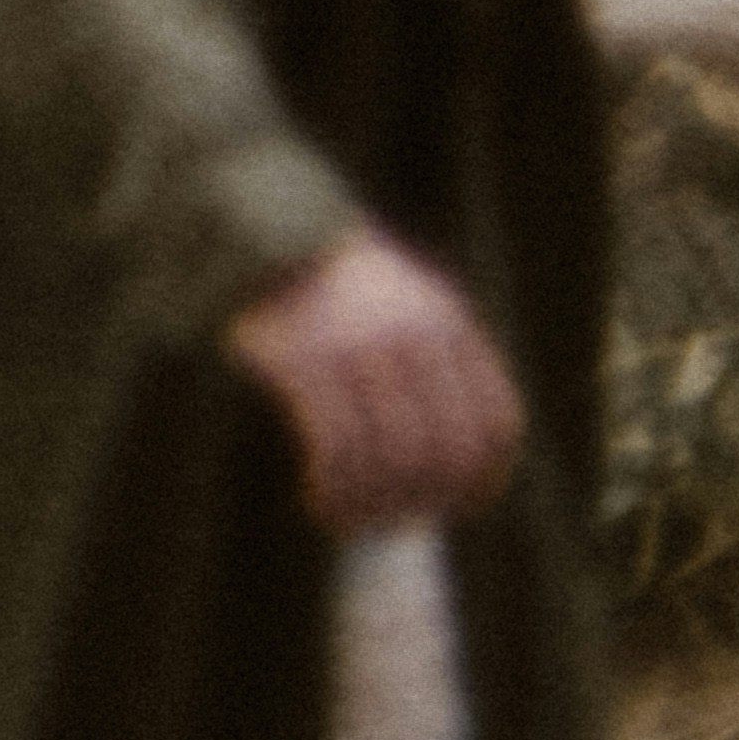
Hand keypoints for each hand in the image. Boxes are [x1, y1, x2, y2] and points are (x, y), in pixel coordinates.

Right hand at [230, 227, 521, 535]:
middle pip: (445, 448)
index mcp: (447, 320)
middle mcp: (413, 332)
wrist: (243, 217)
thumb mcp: (393, 299)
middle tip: (389, 522)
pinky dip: (336, 490)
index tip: (457, 506)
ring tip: (347, 519)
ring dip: (374, 506)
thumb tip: (431, 467)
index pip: (495, 422)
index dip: (483, 477)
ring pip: (393, 456)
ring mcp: (358, 343)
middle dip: (421, 500)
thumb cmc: (317, 279)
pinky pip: (338, 447)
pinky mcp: (302, 357)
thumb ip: (423, 363)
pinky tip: (320, 500)